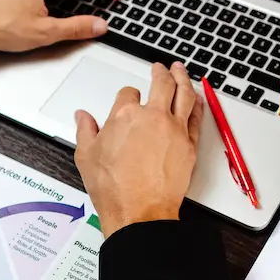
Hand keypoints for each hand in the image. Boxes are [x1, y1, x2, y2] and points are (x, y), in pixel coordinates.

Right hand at [75, 62, 203, 236]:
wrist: (139, 211)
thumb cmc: (115, 189)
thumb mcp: (86, 156)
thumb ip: (85, 130)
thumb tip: (82, 116)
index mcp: (126, 115)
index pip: (128, 93)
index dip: (128, 95)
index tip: (128, 100)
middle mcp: (153, 117)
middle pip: (161, 83)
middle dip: (161, 72)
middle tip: (161, 67)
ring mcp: (174, 129)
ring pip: (184, 94)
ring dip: (183, 78)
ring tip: (181, 70)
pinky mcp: (189, 144)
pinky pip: (196, 116)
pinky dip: (197, 103)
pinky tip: (197, 98)